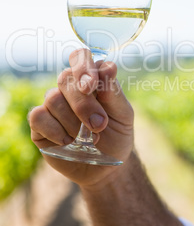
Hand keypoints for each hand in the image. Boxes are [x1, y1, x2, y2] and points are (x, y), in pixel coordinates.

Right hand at [29, 48, 133, 188]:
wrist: (106, 168)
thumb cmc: (116, 136)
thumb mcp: (123, 115)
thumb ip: (113, 92)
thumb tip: (107, 67)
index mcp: (91, 79)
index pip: (80, 57)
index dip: (82, 67)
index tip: (91, 85)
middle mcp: (69, 88)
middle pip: (65, 78)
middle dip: (83, 104)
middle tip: (99, 125)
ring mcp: (53, 105)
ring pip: (52, 98)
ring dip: (72, 121)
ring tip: (88, 138)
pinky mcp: (40, 124)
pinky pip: (38, 116)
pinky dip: (56, 130)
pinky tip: (68, 142)